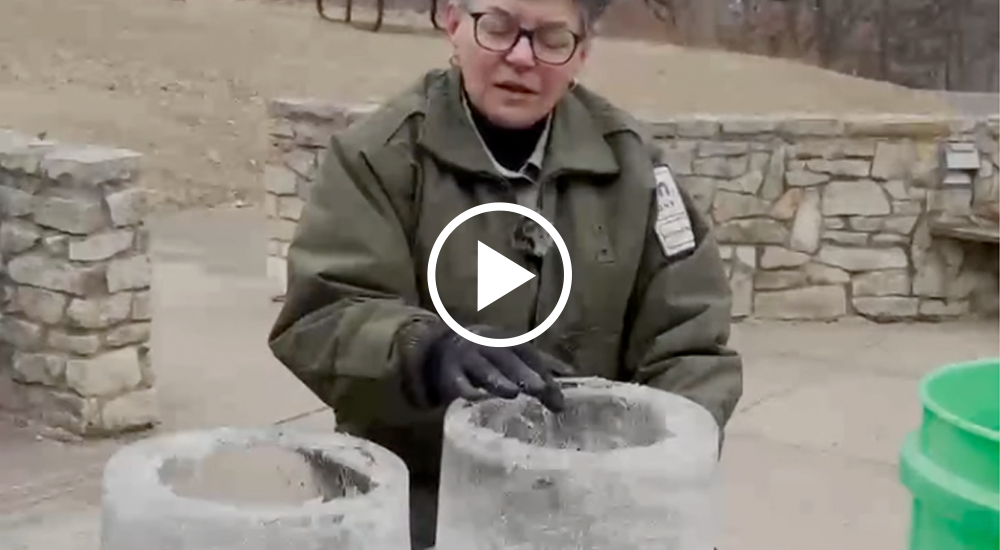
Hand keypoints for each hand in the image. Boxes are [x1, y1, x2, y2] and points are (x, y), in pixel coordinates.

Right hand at [425, 325, 572, 411]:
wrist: (439, 348)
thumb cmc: (485, 353)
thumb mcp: (511, 352)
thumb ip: (539, 363)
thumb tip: (572, 374)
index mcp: (504, 340)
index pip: (526, 352)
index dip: (542, 369)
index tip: (557, 393)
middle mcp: (486, 346)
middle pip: (506, 358)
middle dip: (524, 373)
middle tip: (541, 390)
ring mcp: (466, 359)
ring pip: (483, 368)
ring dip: (498, 380)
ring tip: (513, 393)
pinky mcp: (448, 375)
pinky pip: (457, 382)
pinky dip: (465, 391)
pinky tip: (476, 400)